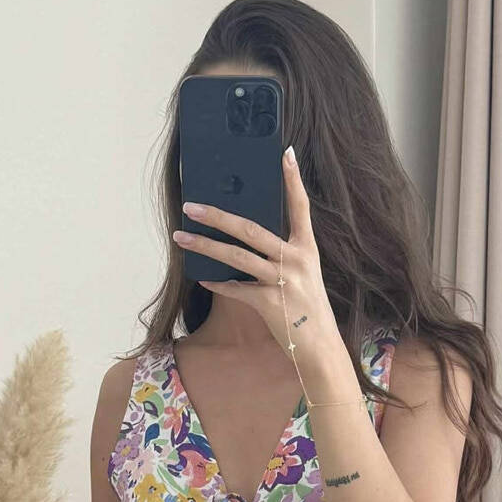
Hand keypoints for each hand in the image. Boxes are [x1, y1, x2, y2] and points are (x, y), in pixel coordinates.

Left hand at [172, 145, 342, 369]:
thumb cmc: (308, 310)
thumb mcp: (305, 276)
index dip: (294, 180)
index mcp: (306, 249)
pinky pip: (236, 289)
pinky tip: (203, 277)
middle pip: (250, 229)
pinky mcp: (269, 303)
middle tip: (192, 205)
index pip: (300, 207)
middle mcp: (295, 260)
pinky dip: (218, 284)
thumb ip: (283, 256)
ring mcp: (282, 281)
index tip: (286, 153)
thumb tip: (250, 240)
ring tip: (181, 237)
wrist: (320, 347)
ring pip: (236, 257)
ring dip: (205, 246)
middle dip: (217, 216)